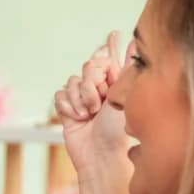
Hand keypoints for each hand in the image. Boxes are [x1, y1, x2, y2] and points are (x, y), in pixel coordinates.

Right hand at [53, 32, 129, 180]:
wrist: (101, 155)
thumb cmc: (119, 129)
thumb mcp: (127, 93)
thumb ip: (127, 65)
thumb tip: (134, 39)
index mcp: (116, 82)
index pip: (106, 59)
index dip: (107, 54)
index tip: (114, 39)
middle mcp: (99, 89)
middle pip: (86, 67)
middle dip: (90, 85)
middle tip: (98, 105)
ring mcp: (82, 99)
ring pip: (71, 81)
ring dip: (79, 99)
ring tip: (88, 116)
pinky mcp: (67, 110)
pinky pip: (59, 95)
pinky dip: (67, 107)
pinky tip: (76, 119)